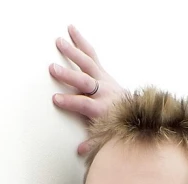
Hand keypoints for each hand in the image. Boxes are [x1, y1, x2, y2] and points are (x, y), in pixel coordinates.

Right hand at [49, 25, 125, 155]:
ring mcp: (104, 79)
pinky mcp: (103, 71)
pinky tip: (71, 30)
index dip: (70, 102)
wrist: (134, 113)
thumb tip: (80, 151)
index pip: (84, 104)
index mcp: (102, 108)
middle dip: (68, 76)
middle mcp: (103, 91)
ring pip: (87, 63)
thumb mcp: (106, 138)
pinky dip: (81, 42)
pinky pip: (91, 54)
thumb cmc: (116, 126)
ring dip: (72, 52)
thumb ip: (93, 143)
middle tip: (52, 69)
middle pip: (84, 82)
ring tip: (58, 41)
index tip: (55, 99)